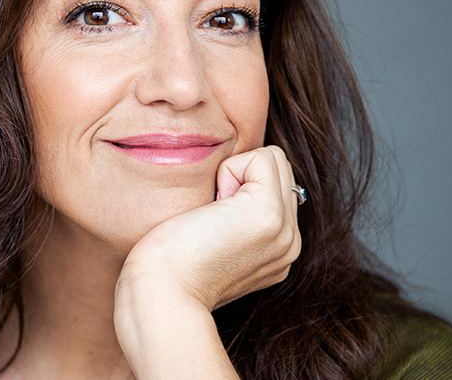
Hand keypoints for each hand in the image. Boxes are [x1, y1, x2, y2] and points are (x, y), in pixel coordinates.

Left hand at [118, 145, 301, 311]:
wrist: (161, 294)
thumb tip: (226, 191)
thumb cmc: (168, 267)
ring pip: (274, 160)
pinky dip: (228, 171)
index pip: (275, 186)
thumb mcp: (212, 243)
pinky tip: (212, 209)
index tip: (210, 225)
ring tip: (212, 215)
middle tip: (209, 218)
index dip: (238, 186)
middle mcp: (289, 243)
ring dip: (234, 174)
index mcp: (278, 251)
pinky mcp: (268, 214)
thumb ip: (233, 219)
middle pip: (279, 169)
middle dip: (239, 177)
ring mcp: (284, 230)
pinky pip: (261, 157)